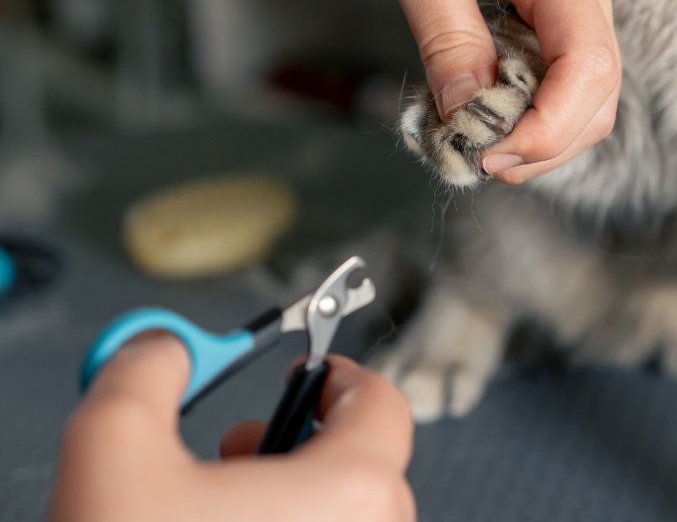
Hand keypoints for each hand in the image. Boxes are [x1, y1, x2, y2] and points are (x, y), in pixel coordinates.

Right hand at [49, 334, 414, 521]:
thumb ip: (147, 372)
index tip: (313, 371)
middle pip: (368, 466)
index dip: (345, 377)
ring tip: (221, 503)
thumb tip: (165, 348)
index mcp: (347, 495)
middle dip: (304, 440)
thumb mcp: (114, 448)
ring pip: (349, 519)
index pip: (385, 408)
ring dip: (296, 495)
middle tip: (244, 445)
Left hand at [368, 0, 620, 183]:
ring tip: (476, 143)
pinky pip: (563, 84)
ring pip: (589, 102)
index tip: (486, 153)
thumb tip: (467, 113)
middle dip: (542, 147)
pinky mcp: (555, 18)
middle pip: (599, 99)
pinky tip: (486, 115)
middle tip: (474, 157)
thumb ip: (445, 32)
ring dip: (538, 140)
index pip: (589, 66)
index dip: (547, 129)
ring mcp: (576, 6)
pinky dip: (530, 118)